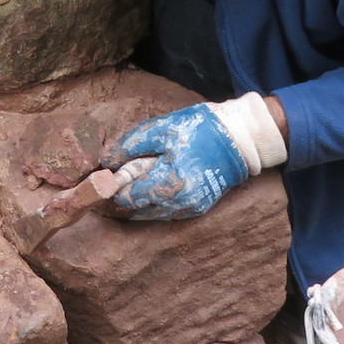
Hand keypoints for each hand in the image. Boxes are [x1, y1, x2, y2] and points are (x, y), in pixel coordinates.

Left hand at [102, 103, 253, 219]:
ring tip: (134, 179)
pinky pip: (166, 212)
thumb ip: (129, 145)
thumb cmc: (200, 130)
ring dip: (137, 201)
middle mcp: (178, 203)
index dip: (110, 188)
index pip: (126, 198)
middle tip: (116, 178)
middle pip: (135, 211)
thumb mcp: (161, 129)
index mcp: (167, 183)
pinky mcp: (197, 208)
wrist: (240, 139)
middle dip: (122, 196)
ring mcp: (189, 208)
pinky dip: (154, 203)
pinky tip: (151, 185)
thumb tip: (106, 160)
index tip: (103, 177)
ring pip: (150, 214)